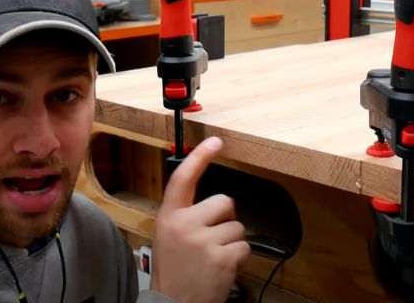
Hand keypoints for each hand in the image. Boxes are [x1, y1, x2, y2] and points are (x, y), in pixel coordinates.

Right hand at [150, 137, 250, 302]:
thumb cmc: (174, 271)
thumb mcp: (169, 237)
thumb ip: (186, 216)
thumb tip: (215, 202)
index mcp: (169, 217)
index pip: (183, 179)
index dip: (200, 157)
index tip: (215, 141)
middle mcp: (185, 225)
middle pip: (225, 202)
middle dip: (225, 220)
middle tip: (211, 240)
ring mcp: (203, 241)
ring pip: (238, 227)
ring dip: (232, 243)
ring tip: (213, 259)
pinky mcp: (222, 258)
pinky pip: (244, 247)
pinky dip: (238, 259)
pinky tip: (222, 269)